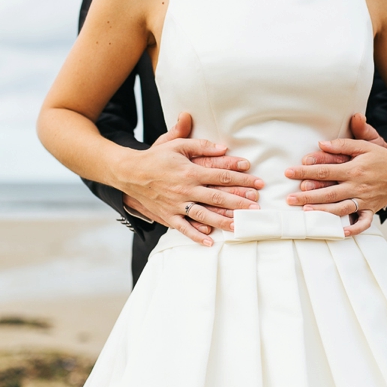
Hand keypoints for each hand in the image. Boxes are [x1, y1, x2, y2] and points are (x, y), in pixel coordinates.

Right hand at [118, 112, 263, 245]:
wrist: (130, 172)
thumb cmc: (156, 157)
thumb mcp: (177, 144)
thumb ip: (200, 144)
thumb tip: (223, 147)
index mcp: (190, 171)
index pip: (221, 176)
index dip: (241, 179)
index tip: (257, 183)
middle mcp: (185, 190)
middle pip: (217, 197)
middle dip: (239, 203)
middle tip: (256, 208)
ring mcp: (177, 205)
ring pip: (204, 215)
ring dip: (223, 221)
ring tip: (240, 226)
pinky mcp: (168, 215)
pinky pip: (184, 228)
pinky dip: (196, 236)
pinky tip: (210, 241)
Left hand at [284, 113, 386, 236]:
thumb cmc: (382, 157)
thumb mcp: (364, 145)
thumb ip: (342, 144)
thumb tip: (321, 144)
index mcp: (354, 169)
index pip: (325, 171)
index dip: (306, 171)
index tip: (289, 173)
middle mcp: (358, 186)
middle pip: (329, 193)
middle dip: (307, 196)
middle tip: (289, 199)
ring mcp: (365, 200)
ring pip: (341, 208)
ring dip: (323, 211)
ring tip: (306, 212)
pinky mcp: (373, 209)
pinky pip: (364, 222)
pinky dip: (354, 228)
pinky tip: (342, 232)